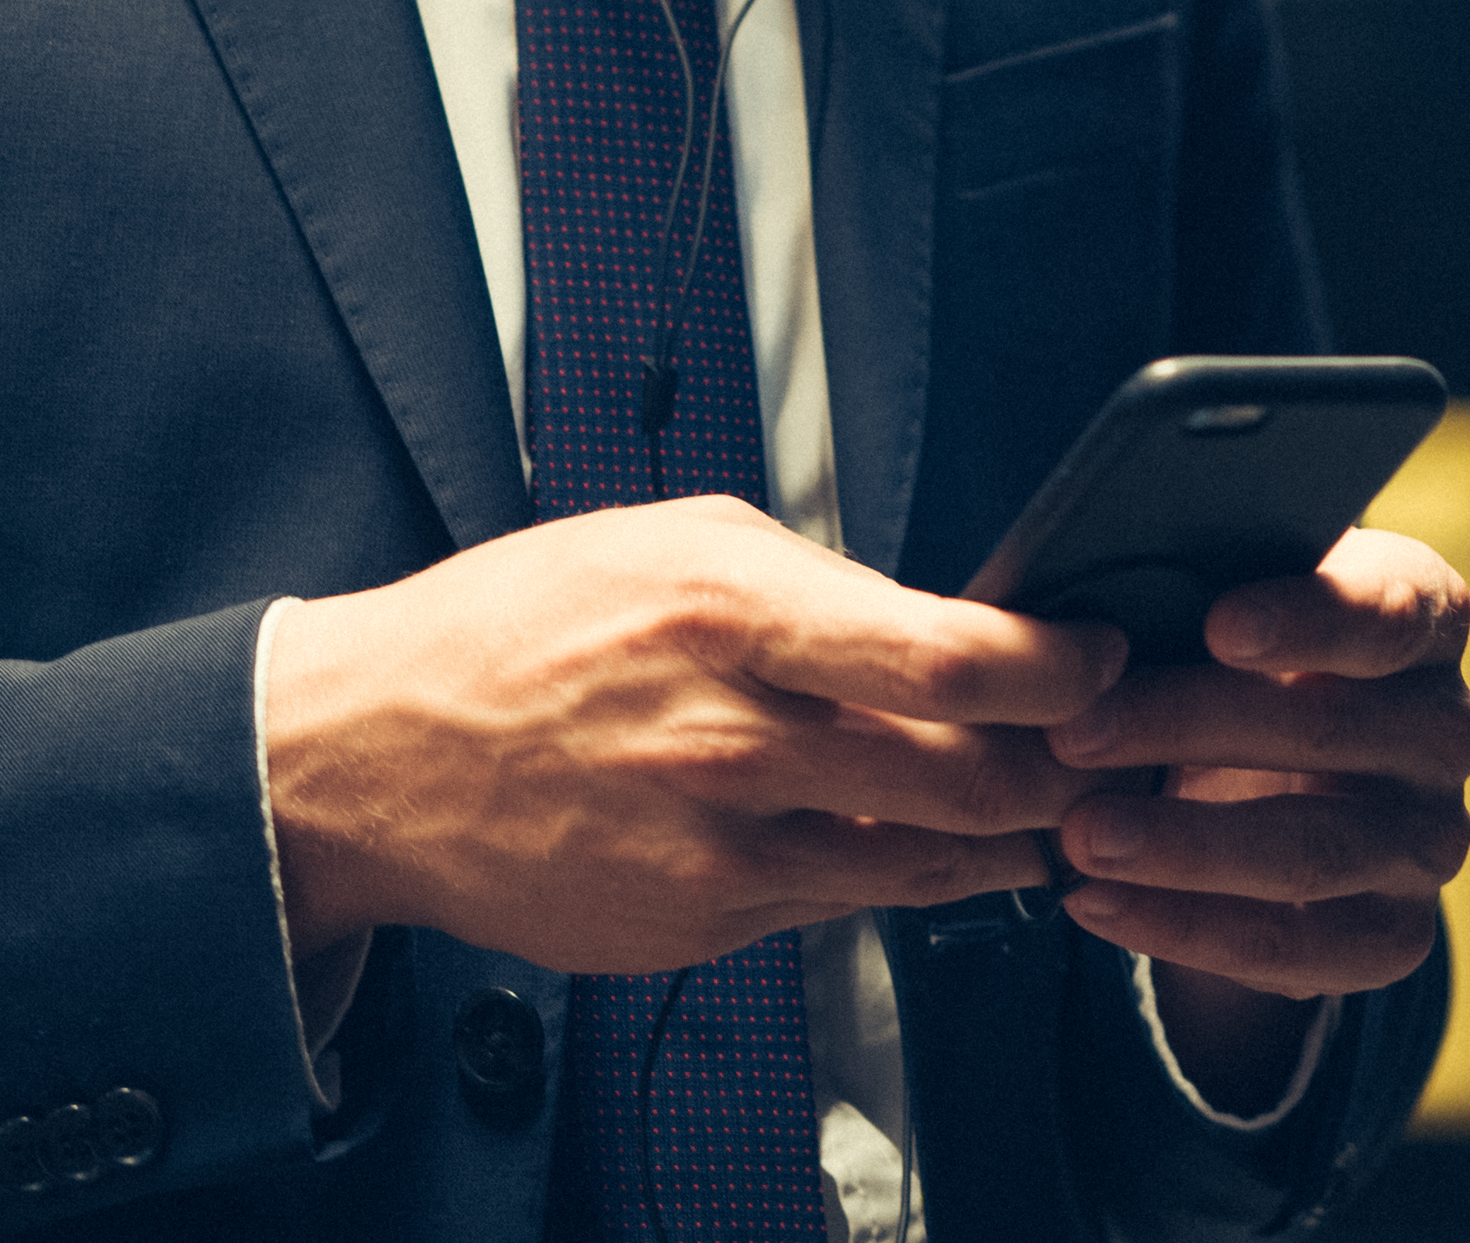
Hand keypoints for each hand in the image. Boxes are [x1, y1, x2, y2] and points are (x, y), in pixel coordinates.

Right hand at [263, 496, 1124, 975]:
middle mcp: (729, 737)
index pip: (951, 660)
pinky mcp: (699, 927)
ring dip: (1006, 832)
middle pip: (969, 779)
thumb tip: (951, 622)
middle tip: (1095, 739)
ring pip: (928, 860)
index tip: (1098, 656)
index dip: (1058, 667)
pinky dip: (902, 872)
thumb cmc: (521, 628)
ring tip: (1033, 792)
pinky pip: (847, 903)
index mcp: (730, 610)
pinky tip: (912, 835)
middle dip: (1061, 765)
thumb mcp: (673, 543)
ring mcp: (714, 847)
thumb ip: (820, 587)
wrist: (371, 756)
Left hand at [1042, 527, 1469, 1093]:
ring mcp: (1431, 841)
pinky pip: (1290, 946)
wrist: (1276, 782)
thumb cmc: (1237, 656)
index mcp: (1427, 617)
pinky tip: (1093, 902)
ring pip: (1309, 852)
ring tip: (1079, 836)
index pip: (1393, 611)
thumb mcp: (1232, 598)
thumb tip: (1086, 595)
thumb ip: (1197, 583)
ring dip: (1182, 847)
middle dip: (1190, 728)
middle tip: (1075, 733)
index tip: (1216, 626)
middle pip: (1327, 731)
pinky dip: (1182, 927)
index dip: (1310, 620)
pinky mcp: (1394, 935)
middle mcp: (1447, 729)